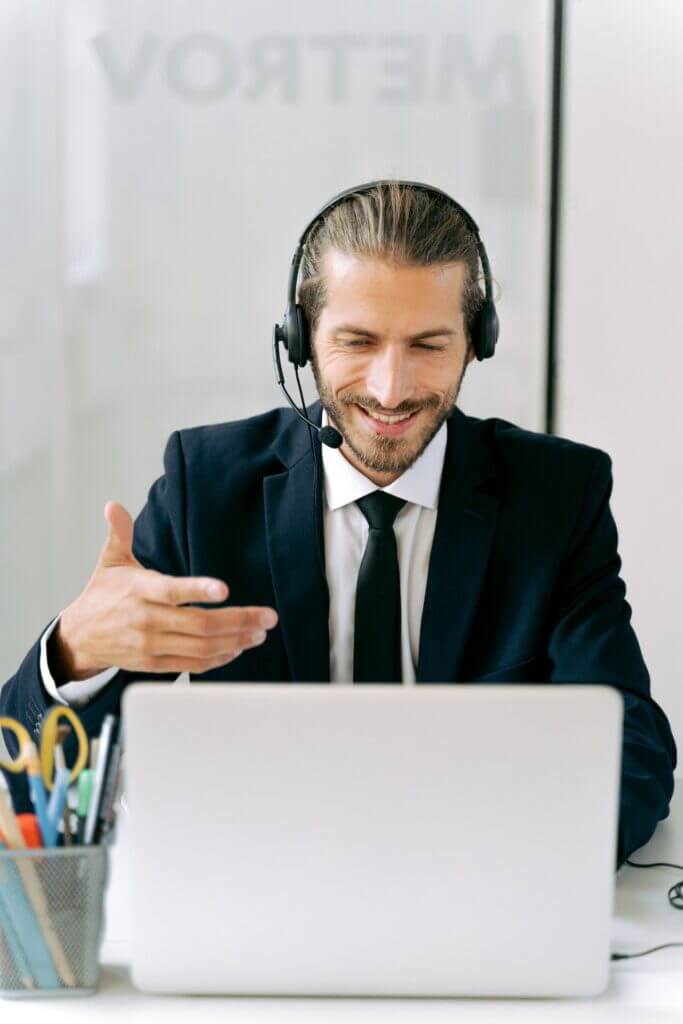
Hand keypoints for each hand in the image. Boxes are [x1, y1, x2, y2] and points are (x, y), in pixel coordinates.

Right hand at [51, 500, 277, 680]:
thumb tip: (113, 506)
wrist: (80, 636)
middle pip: (199, 624)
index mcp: (140, 590)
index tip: (224, 589)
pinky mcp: (155, 664)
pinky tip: (237, 648)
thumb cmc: (102, 595)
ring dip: (236, 641)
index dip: (198, 590)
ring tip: (259, 633)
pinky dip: (218, 658)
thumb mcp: (110, 561)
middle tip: (267, 617)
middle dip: (239, 620)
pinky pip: (193, 665)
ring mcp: (152, 645)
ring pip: (202, 648)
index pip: (172, 591)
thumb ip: (120, 533)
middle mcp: (147, 620)